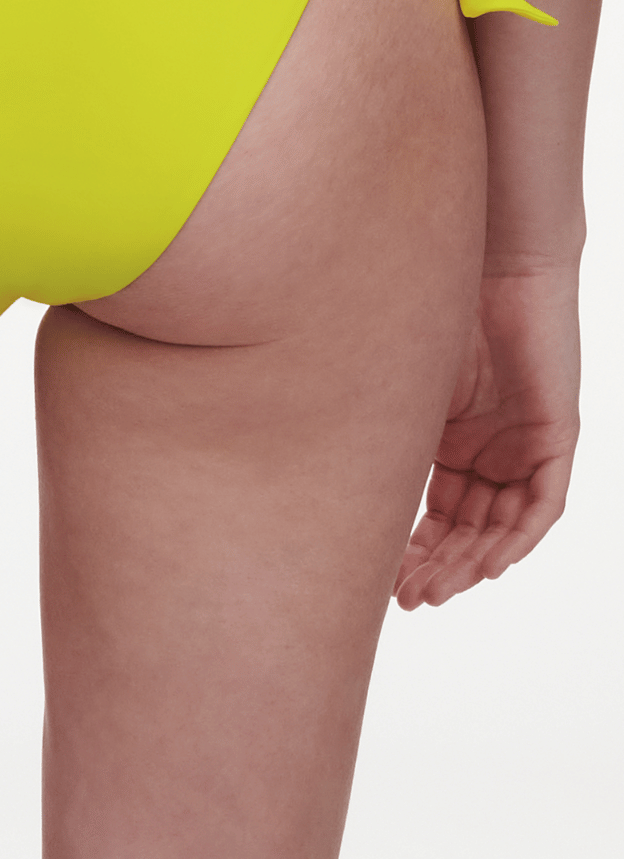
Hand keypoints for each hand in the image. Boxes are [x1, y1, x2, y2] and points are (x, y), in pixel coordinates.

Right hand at [394, 266, 579, 609]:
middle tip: (407, 599)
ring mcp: (523, 445)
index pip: (437, 514)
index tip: (385, 582)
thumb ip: (375, 431)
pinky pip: (541, 506)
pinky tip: (484, 566)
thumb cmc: (434, 310)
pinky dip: (515, 540)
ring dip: (470, 564)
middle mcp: (490, 450)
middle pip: (467, 529)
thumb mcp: (395, 388)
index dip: (413, 552)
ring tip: (435, 591)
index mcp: (452, 442)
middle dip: (437, 569)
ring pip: (502, 527)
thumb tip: (303, 464)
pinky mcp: (555, 435)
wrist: (491, 260)